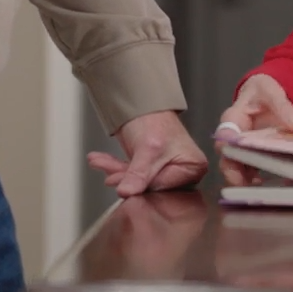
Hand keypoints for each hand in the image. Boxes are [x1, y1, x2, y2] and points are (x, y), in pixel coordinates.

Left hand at [86, 111, 207, 197]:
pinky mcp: (150, 166)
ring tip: (99, 162)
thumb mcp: (147, 149)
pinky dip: (115, 166)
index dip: (143, 186)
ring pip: (137, 179)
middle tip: (110, 175)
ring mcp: (166, 168)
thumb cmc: (154, 119)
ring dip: (116, 170)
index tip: (124, 187)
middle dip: (125, 177)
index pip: (165, 187)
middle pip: (150, 185)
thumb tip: (127, 192)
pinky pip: (131, 172)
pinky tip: (100, 161)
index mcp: (192, 168)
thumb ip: (138, 174)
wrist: (141, 99)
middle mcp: (182, 170)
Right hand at [212, 74, 292, 185]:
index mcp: (233, 118)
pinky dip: (255, 181)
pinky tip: (268, 187)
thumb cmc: (263, 91)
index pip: (224, 135)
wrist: (265, 96)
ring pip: (236, 169)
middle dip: (234, 173)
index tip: (234, 159)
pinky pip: (248, 172)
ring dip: (244, 181)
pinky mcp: (249, 158)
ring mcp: (240, 149)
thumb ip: (283, 106)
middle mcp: (232, 137)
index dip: (227, 149)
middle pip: (227, 158)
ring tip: (259, 190)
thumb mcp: (272, 91)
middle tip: (246, 184)